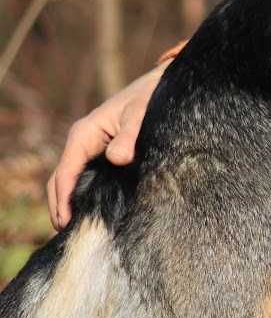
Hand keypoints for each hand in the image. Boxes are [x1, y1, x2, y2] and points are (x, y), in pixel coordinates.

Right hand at [46, 61, 164, 229]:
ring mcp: (89, 148)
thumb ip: (130, 135)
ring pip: (70, 181)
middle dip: (61, 207)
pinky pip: (84, 177)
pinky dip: (81, 195)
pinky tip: (91, 212)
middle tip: (71, 234)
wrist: (161, 82)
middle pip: (60, 181)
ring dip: (69, 203)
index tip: (67, 223)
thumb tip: (118, 158)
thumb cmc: (150, 96)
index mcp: (84, 133)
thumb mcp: (141, 112)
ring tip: (78, 230)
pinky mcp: (101, 152)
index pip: (65, 173)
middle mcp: (81, 141)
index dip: (64, 200)